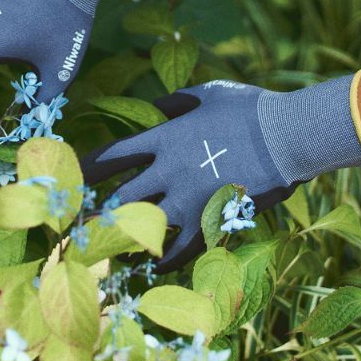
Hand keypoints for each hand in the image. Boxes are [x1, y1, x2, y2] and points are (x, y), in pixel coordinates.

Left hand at [82, 75, 360, 270]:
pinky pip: (180, 250)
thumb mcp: (209, 94)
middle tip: (78, 227)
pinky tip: (154, 267)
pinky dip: (164, 260)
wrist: (287, 135)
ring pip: (142, 229)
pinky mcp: (211, 221)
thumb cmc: (250, 109)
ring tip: (105, 254)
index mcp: (164, 138)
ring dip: (122, 242)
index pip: (113, 156)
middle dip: (95, 214)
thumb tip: (161, 105)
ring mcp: (188, 200)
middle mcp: (168, 171)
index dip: (88, 169)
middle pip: (119, 199)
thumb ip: (179, 102)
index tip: (72, 180)